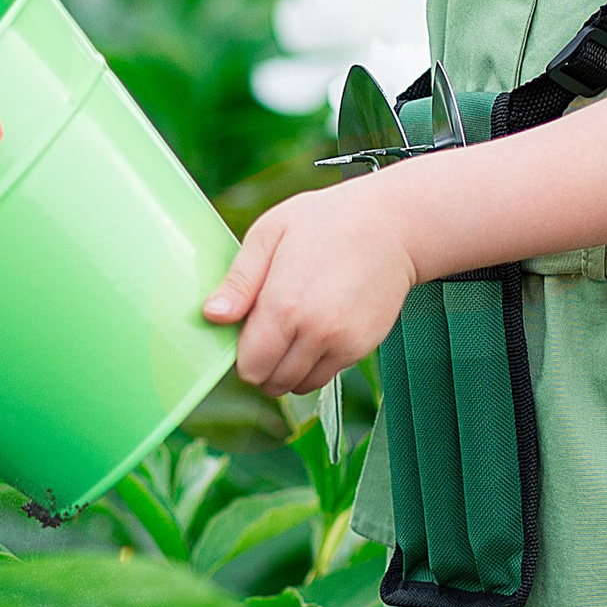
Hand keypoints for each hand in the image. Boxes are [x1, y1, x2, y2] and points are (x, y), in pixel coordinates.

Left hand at [204, 183, 418, 395]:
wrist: (392, 225)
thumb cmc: (326, 220)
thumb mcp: (270, 234)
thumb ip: (238, 281)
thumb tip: (213, 316)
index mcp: (284, 305)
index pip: (249, 367)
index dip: (242, 353)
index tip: (248, 328)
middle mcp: (315, 333)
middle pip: (272, 383)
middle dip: (263, 364)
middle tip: (269, 328)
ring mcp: (343, 344)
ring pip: (300, 386)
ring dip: (288, 369)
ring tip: (293, 330)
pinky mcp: (362, 348)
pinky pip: (327, 375)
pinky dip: (315, 363)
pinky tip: (317, 328)